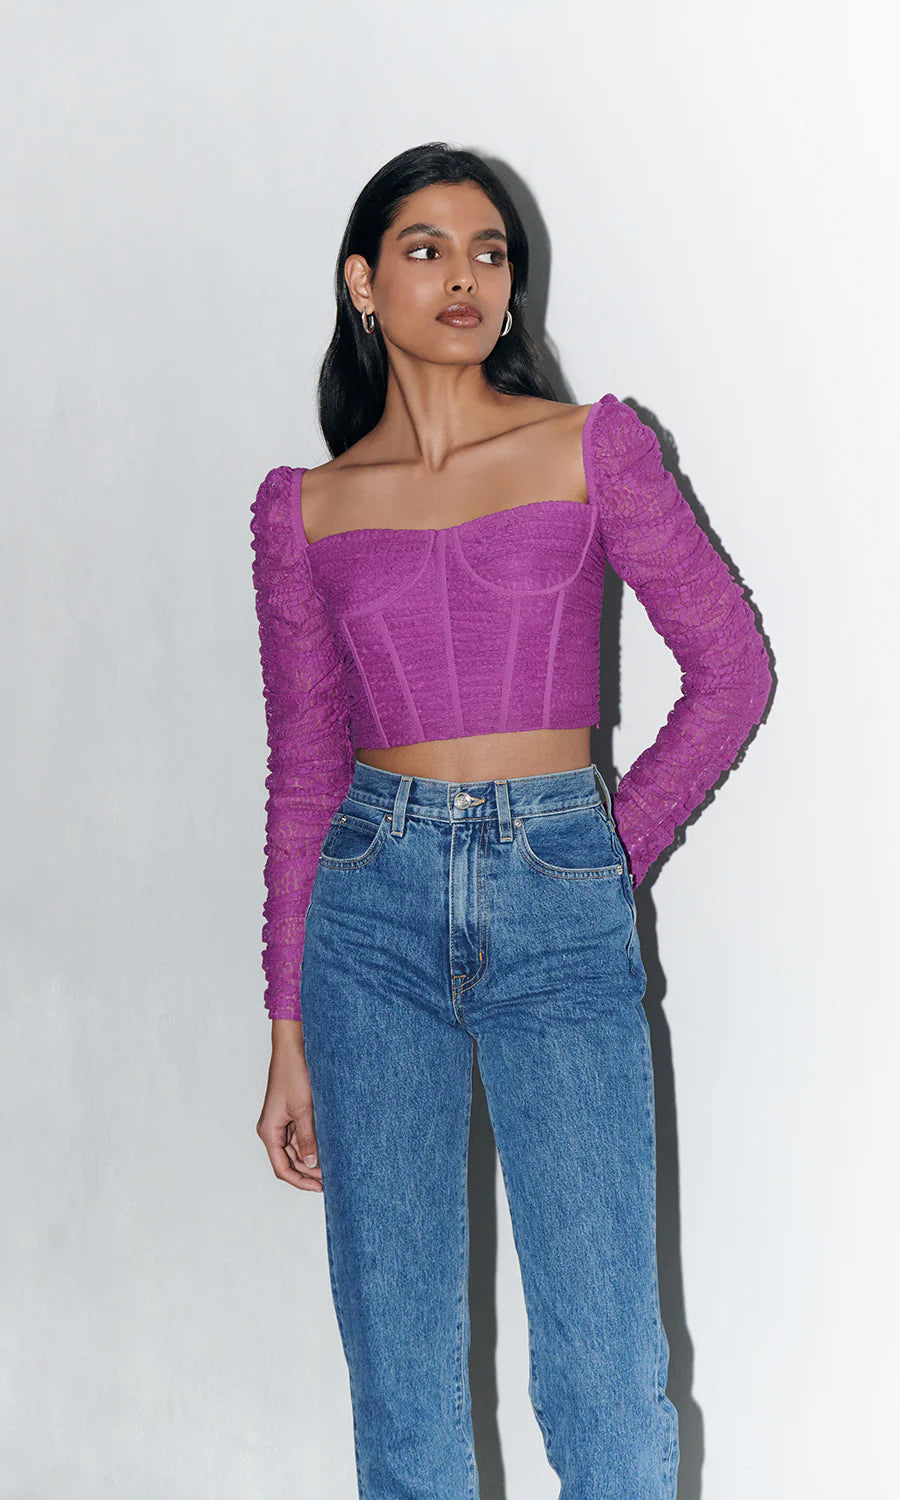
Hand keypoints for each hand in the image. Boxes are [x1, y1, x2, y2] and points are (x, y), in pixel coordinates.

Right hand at [256, 1023, 322, 1191]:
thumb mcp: (303, 1109)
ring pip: (296, 1150)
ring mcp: (281, 1123)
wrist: (293, 1048)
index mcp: (269, 1132)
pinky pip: (300, 1136)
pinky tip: (329, 1148)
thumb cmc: (293, 1074)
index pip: (282, 1168)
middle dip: (309, 1172)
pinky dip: (313, 1144)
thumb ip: (307, 1138)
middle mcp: (272, 1130)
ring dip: (312, 1158)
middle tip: (332, 1179)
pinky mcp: (291, 1115)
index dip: (300, 1181)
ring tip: (334, 1165)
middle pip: (290, 1162)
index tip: (320, 1188)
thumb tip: (311, 1165)